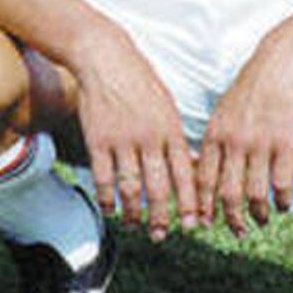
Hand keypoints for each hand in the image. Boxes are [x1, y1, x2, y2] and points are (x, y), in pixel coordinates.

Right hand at [70, 34, 199, 240]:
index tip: (194, 225)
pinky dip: (107, 198)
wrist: (105, 58)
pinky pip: (104, 177)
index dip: (190, 203)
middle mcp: (149, 138)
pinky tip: (110, 209)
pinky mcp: (97, 139)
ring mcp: (122, 140)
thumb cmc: (140, 82)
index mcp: (170, 130)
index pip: (185, 175)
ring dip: (134, 212)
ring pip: (130, 187)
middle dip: (162, 216)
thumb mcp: (167, 106)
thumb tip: (192, 166)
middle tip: (162, 234)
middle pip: (158, 188)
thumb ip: (176, 138)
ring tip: (137, 225)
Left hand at [196, 34, 292, 235]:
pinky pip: (281, 184)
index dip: (202, 206)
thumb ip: (216, 141)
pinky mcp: (286, 145)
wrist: (280, 66)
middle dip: (230, 219)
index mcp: (214, 134)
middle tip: (236, 232)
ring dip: (258, 214)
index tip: (203, 223)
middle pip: (227, 193)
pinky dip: (282, 201)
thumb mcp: (222, 111)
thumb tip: (208, 170)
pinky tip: (284, 207)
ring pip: (254, 194)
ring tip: (262, 222)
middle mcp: (233, 142)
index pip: (202, 180)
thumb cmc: (251, 89)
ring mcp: (260, 145)